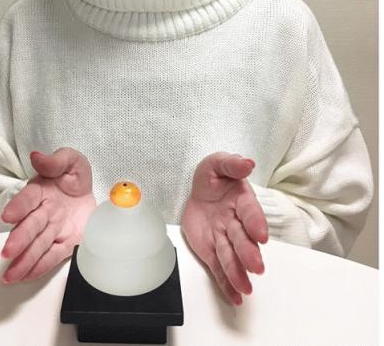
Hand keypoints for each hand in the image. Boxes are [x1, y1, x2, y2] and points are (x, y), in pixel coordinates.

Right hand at [0, 147, 95, 283]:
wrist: (90, 194)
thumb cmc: (74, 176)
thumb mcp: (71, 161)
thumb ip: (56, 160)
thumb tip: (37, 157)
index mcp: (42, 190)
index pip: (28, 198)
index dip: (18, 206)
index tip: (8, 216)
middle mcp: (43, 212)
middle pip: (30, 226)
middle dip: (19, 239)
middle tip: (8, 251)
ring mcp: (52, 230)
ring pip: (37, 246)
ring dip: (24, 260)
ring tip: (11, 274)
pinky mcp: (65, 244)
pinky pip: (51, 257)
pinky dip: (39, 267)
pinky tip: (25, 276)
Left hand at [182, 152, 267, 305]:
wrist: (199, 190)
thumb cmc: (213, 177)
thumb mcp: (217, 164)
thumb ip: (231, 164)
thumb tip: (247, 162)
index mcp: (241, 201)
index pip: (250, 212)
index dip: (256, 223)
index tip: (261, 235)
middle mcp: (236, 223)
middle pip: (243, 239)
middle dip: (249, 253)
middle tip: (255, 267)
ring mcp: (224, 239)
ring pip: (232, 258)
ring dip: (239, 273)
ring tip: (245, 288)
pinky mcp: (212, 251)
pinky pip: (219, 269)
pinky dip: (227, 284)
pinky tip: (235, 296)